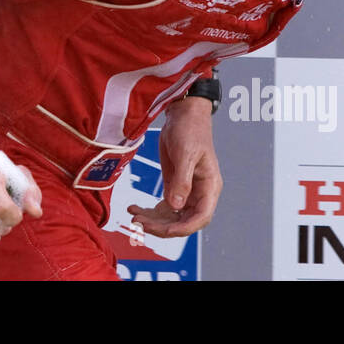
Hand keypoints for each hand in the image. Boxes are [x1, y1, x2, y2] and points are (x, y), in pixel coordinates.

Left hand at [128, 96, 221, 237]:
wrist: (183, 114)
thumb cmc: (191, 130)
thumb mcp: (185, 154)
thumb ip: (182, 181)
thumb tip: (176, 206)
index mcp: (209, 187)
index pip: (201, 217)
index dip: (183, 228)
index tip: (163, 230)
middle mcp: (199, 193)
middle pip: (183, 221)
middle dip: (162, 226)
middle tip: (140, 222)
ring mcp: (186, 191)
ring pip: (171, 217)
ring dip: (153, 220)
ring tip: (134, 216)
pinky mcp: (174, 186)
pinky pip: (163, 207)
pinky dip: (149, 211)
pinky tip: (134, 209)